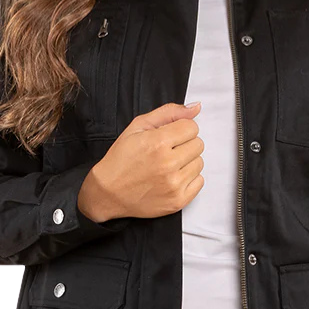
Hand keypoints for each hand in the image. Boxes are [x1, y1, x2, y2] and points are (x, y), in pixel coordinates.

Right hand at [78, 101, 204, 221]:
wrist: (108, 192)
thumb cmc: (121, 160)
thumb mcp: (138, 127)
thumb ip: (169, 113)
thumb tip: (195, 108)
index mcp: (158, 142)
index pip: (192, 127)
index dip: (180, 129)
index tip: (169, 137)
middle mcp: (168, 164)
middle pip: (198, 144)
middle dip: (184, 145)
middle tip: (166, 151)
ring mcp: (174, 184)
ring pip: (199, 163)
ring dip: (186, 162)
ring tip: (167, 165)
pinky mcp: (178, 201)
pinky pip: (199, 182)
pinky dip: (188, 179)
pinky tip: (171, 178)